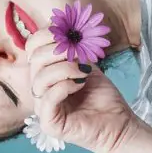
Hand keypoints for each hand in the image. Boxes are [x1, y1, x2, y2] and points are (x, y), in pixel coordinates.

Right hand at [26, 30, 140, 152]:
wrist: (119, 125)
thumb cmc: (103, 98)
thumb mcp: (88, 66)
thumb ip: (75, 50)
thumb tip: (65, 27)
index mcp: (45, 74)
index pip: (32, 49)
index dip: (46, 35)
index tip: (69, 32)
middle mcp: (40, 90)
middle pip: (34, 61)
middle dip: (57, 50)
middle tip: (79, 53)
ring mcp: (42, 108)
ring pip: (39, 79)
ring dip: (64, 68)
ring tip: (84, 71)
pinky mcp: (49, 124)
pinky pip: (47, 99)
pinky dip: (64, 86)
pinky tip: (80, 85)